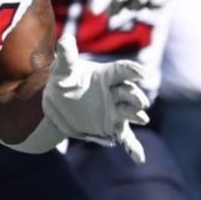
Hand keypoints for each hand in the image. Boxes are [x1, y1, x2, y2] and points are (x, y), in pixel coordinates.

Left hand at [40, 36, 152, 161]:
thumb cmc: (63, 81)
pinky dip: (133, 148)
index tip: (143, 73)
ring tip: (141, 118)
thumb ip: (66, 57)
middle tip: (139, 101)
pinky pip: (126, 138)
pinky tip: (140, 159)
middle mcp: (116, 93)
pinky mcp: (113, 127)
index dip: (133, 71)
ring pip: (131, 113)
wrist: (57, 105)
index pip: (122, 71)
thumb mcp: (62, 70)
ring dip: (136, 115)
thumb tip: (65, 40)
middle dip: (135, 97)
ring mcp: (116, 111)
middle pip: (130, 93)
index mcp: (107, 76)